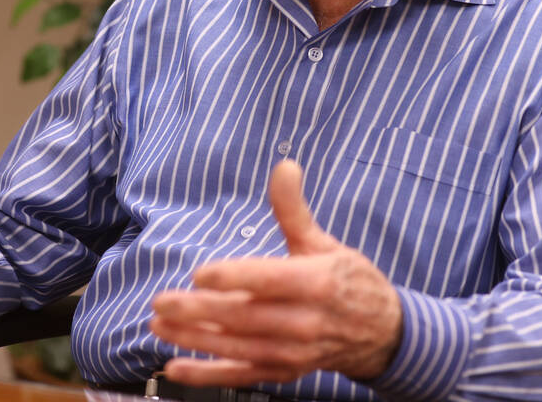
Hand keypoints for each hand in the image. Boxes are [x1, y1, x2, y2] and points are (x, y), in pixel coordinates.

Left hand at [149, 160, 401, 386]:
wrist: (382, 334)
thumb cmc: (347, 280)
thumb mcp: (323, 243)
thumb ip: (294, 210)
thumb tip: (284, 166)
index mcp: (317, 283)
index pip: (269, 281)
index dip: (234, 279)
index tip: (200, 273)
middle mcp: (305, 322)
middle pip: (245, 317)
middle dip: (199, 310)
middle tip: (161, 300)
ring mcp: (293, 352)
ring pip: (237, 347)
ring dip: (194, 339)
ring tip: (159, 325)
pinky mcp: (283, 371)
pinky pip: (241, 376)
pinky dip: (208, 375)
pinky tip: (176, 367)